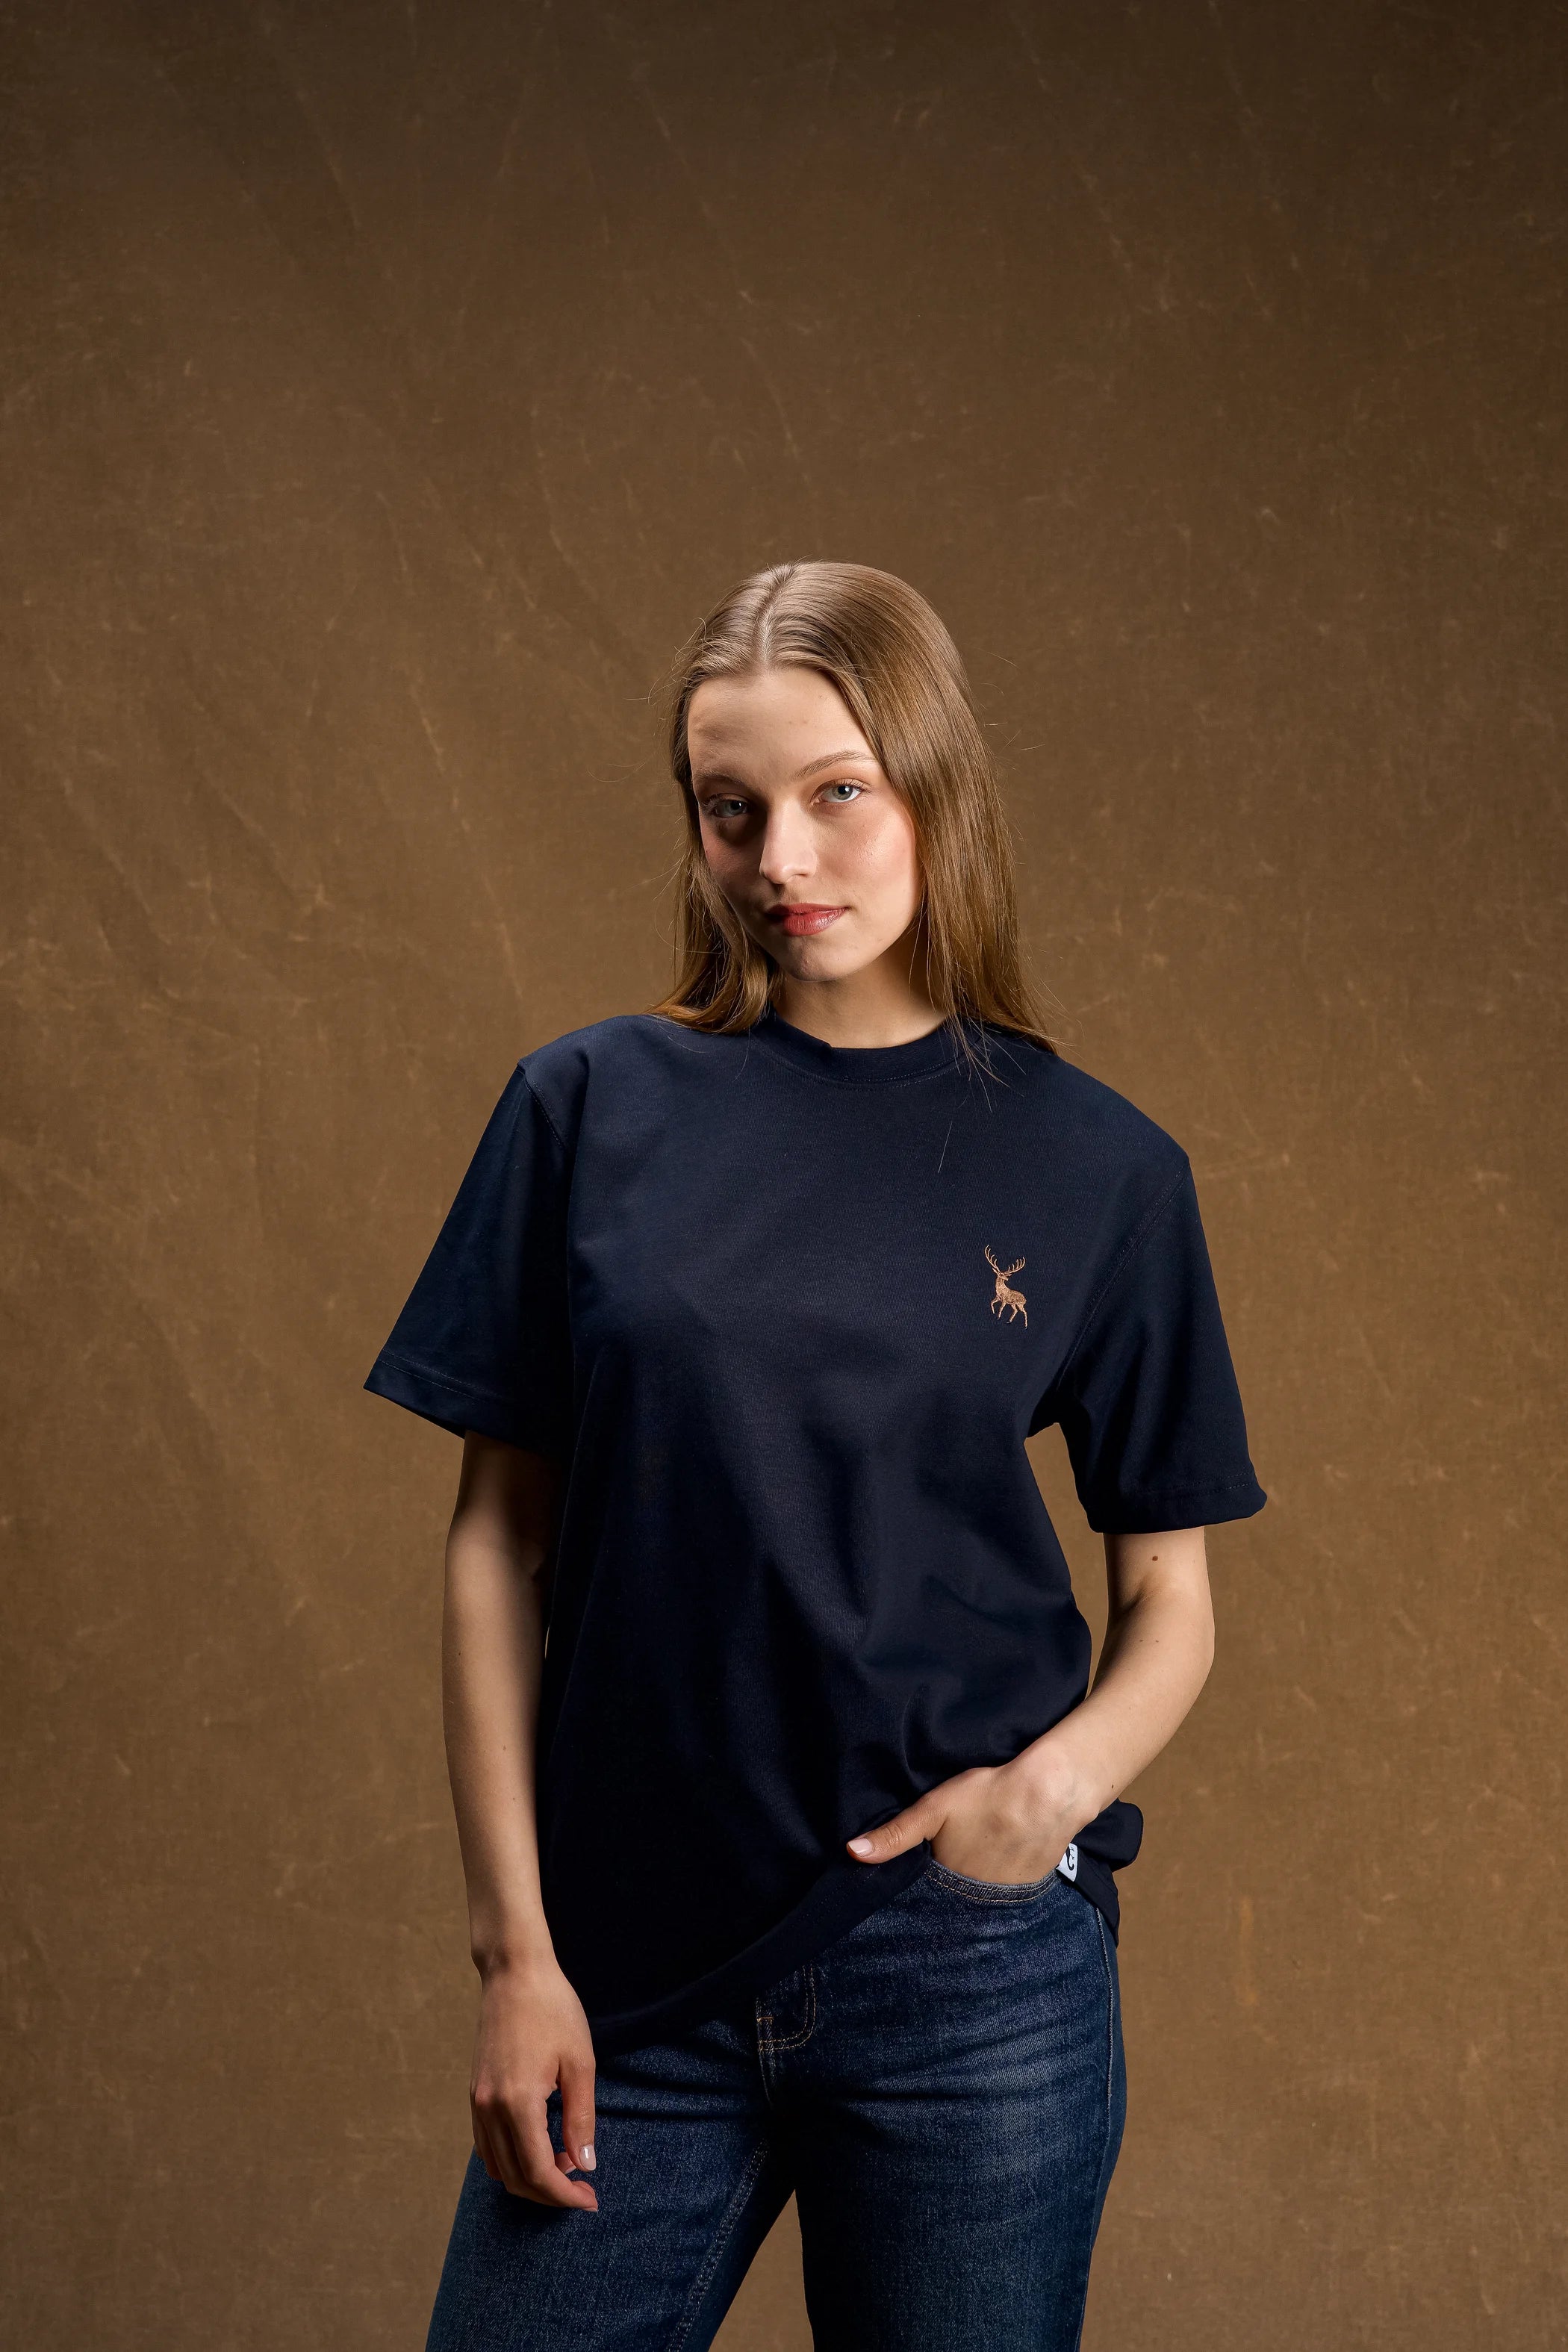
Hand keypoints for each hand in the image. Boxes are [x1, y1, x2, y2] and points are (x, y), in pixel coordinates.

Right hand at [469, 1954, 599, 2208]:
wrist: (514, 1972)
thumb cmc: (553, 2010)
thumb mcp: (580, 2063)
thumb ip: (581, 2119)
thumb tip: (584, 2166)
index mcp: (518, 2103)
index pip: (539, 2173)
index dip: (565, 2195)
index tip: (590, 2199)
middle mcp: (489, 2109)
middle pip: (516, 2178)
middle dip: (550, 2194)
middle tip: (583, 2190)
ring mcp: (477, 2102)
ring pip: (498, 2167)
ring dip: (530, 2179)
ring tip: (565, 2166)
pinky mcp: (474, 2093)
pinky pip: (487, 2146)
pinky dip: (511, 2160)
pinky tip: (539, 2147)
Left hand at [845, 1745, 1088, 1885]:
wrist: (1048, 1795)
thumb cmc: (988, 1796)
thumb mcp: (934, 1809)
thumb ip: (895, 1834)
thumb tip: (853, 1852)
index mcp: (949, 1883)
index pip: (924, 1901)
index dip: (916, 1892)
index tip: (908, 1888)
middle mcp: (977, 1902)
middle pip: (952, 1905)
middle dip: (943, 1897)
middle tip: (944, 1871)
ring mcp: (1006, 1900)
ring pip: (979, 1901)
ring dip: (972, 1893)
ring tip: (971, 1868)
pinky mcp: (1029, 1890)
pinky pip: (1005, 1896)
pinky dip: (998, 1886)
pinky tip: (998, 1863)